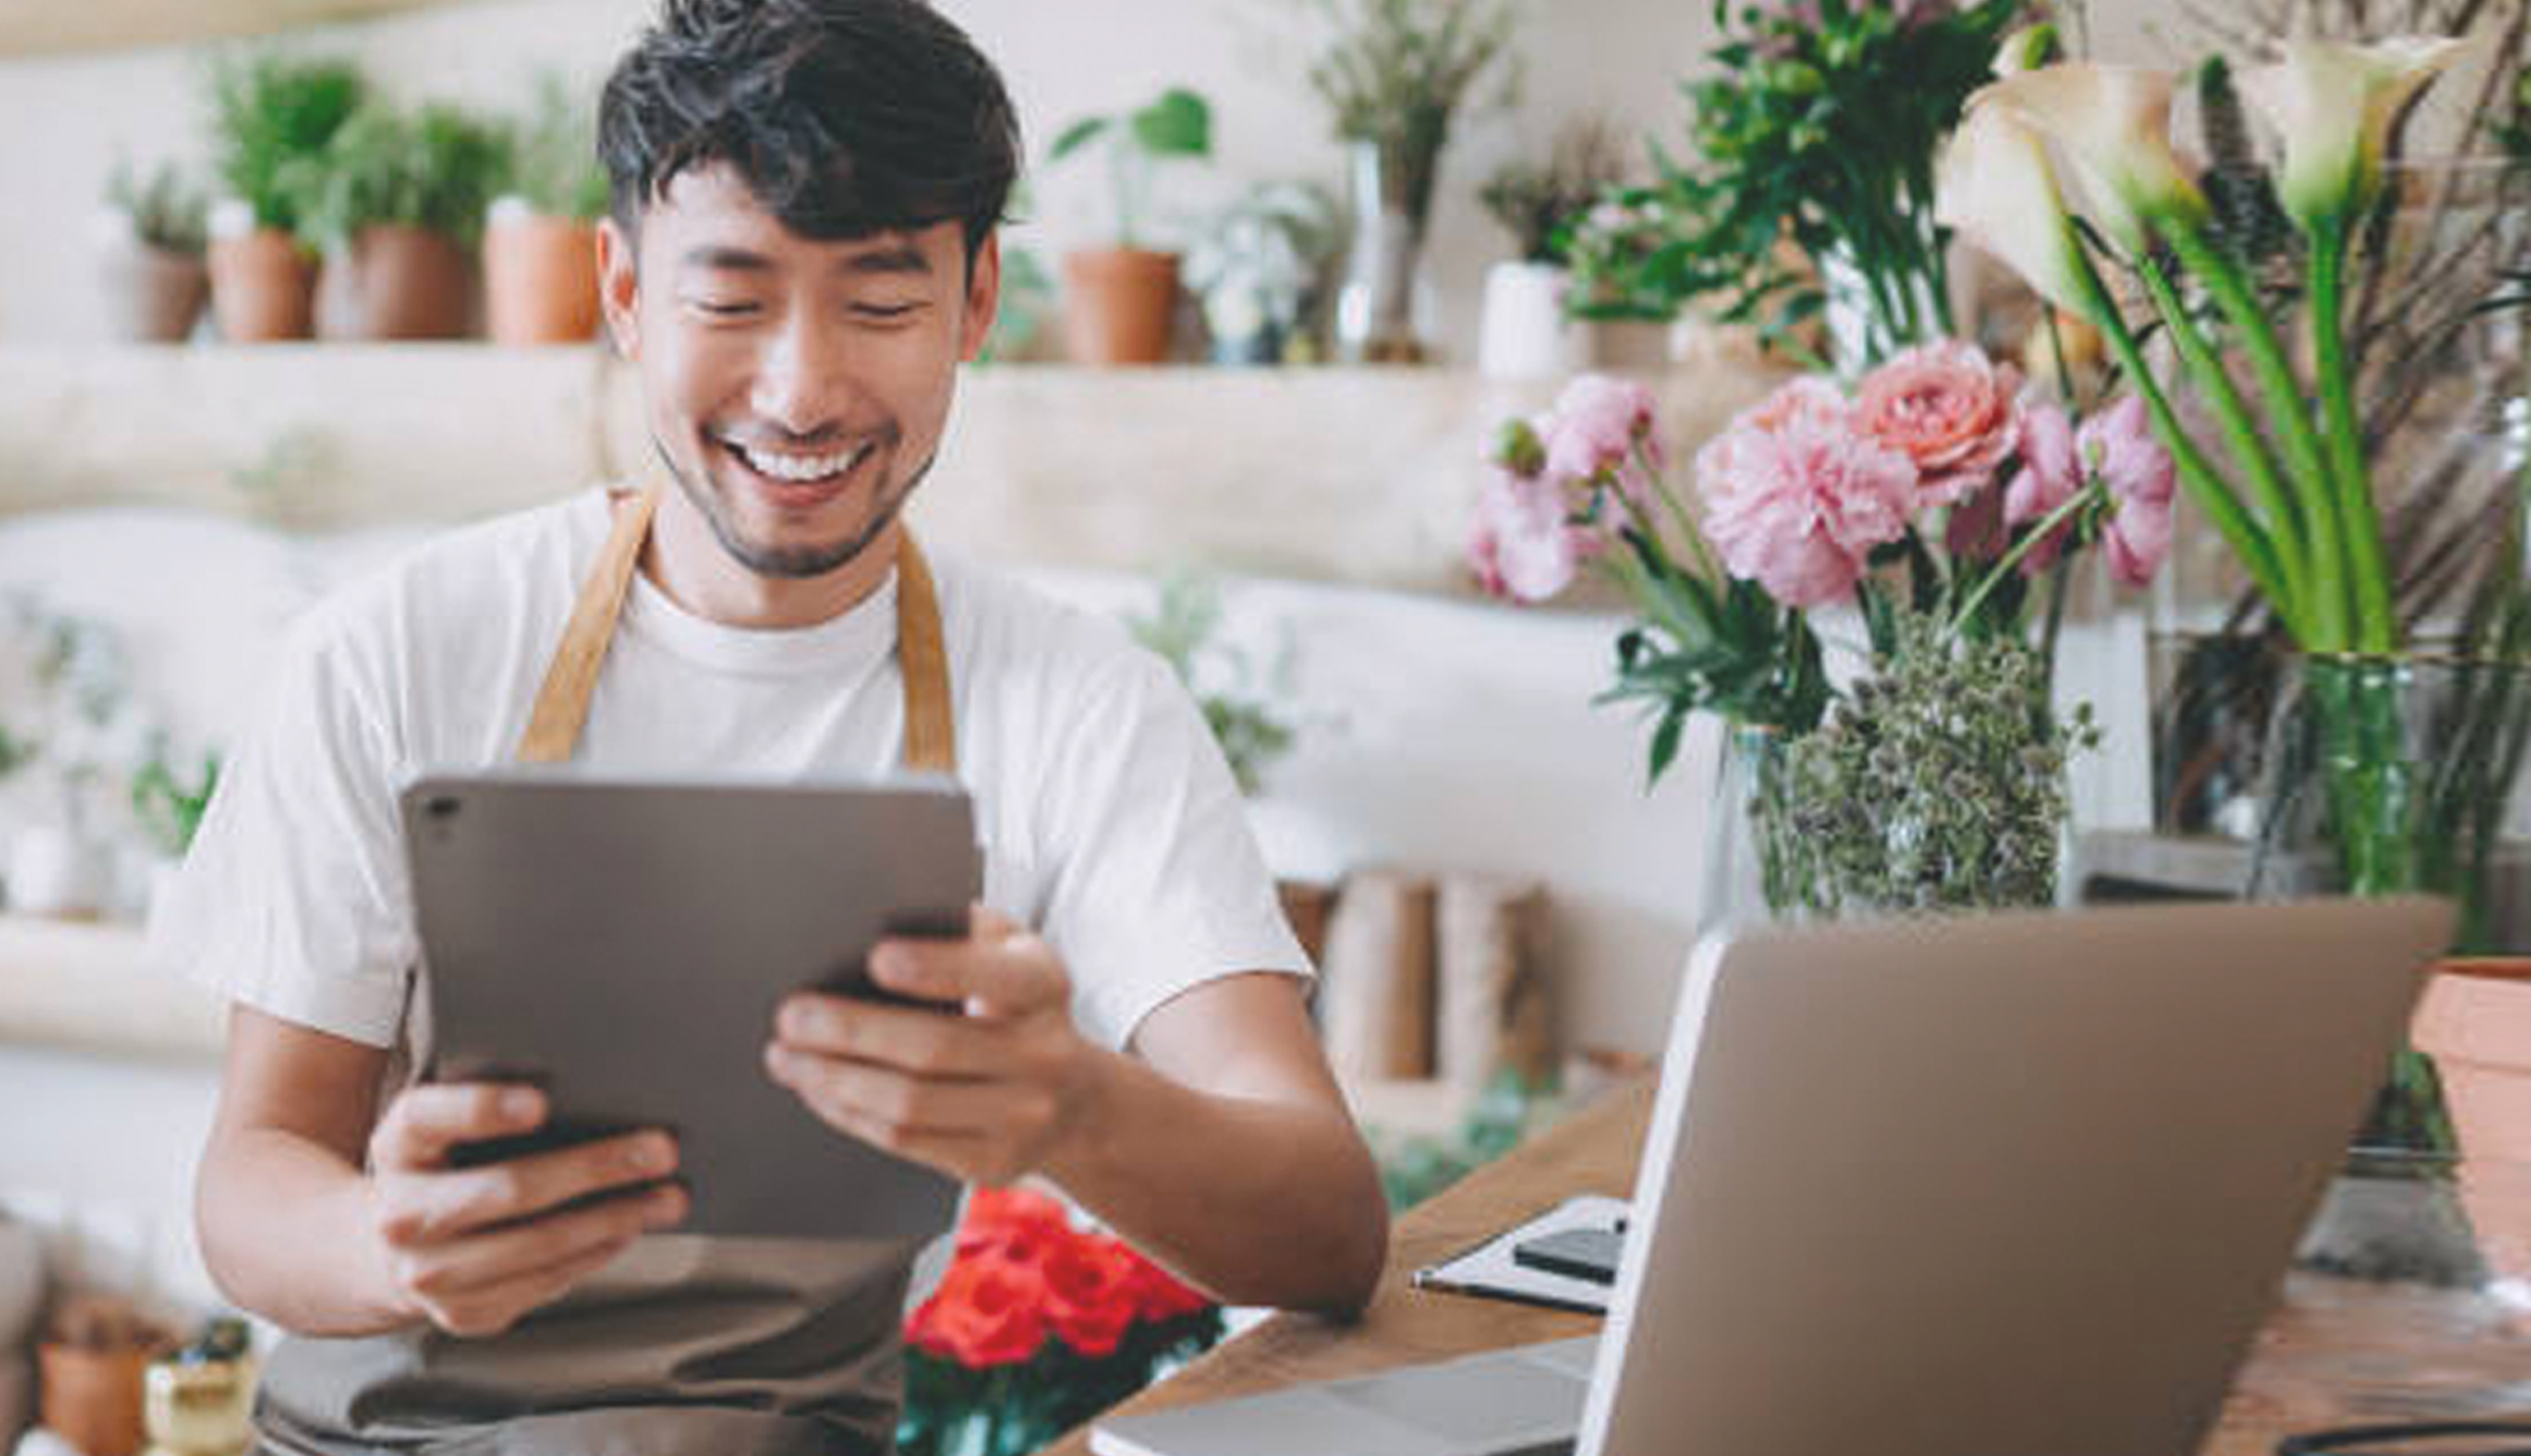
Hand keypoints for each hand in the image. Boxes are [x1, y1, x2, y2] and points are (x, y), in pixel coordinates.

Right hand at [363, 1083, 686, 1337]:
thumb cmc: (443, 1168)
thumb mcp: (446, 1127)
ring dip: (616, 1218)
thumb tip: (596, 1089)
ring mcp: (429, 1273)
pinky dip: (596, 1252)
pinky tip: (629, 1228)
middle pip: (510, 1189)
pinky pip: (546, 1281)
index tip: (541, 1103)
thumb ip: (494, 1104)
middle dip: (596, 1168)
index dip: (482, 1110)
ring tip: (668, 1196)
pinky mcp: (463, 1313)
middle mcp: (402, 1214)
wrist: (390, 1252)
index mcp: (398, 1146)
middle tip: (661, 1150)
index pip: (429, 1118)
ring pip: (539, 1244)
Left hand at [765, 906, 1106, 1185]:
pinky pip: (905, 1142)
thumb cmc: (1017, 1009)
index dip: (936, 968)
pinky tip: (818, 1090)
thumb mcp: (1009, 954)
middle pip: (933, 1047)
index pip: (993, 976)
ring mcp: (1023, 1116)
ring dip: (833, 1079)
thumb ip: (960, 932)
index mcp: (1045, 985)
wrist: (1076, 1098)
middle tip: (792, 1016)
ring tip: (787, 1056)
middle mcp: (1045, 1054)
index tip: (875, 957)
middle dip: (849, 1031)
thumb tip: (871, 921)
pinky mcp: (994, 1162)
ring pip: (909, 1104)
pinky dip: (849, 1114)